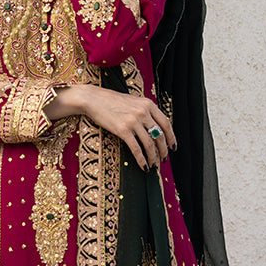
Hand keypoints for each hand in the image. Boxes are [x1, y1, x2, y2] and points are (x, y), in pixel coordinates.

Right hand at [47, 84, 174, 167]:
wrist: (93, 99)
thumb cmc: (112, 101)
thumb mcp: (133, 102)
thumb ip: (145, 111)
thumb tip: (154, 127)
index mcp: (148, 104)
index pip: (166, 123)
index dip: (171, 137)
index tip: (172, 147)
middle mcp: (143, 112)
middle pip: (160, 135)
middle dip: (163, 150)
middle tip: (164, 159)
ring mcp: (133, 121)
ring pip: (149, 144)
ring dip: (153, 157)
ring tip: (153, 165)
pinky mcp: (122, 130)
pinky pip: (136, 148)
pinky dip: (142, 159)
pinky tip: (144, 166)